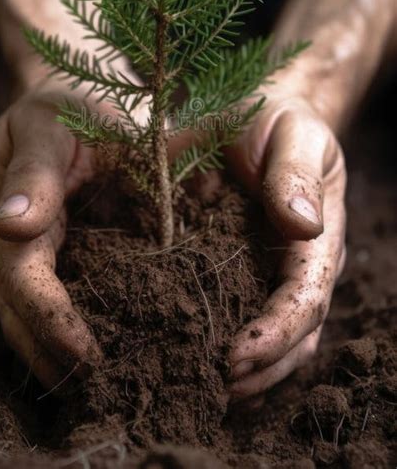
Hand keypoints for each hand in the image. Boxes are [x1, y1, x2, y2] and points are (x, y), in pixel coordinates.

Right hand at [0, 84, 103, 388]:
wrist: (65, 98)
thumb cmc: (73, 104)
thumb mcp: (58, 122)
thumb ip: (37, 172)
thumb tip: (10, 226)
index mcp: (1, 196)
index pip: (19, 271)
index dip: (49, 315)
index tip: (87, 353)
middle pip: (14, 303)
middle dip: (51, 348)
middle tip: (100, 387)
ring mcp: (11, 243)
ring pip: (19, 311)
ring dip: (49, 351)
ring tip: (92, 387)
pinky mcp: (34, 249)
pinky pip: (36, 299)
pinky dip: (55, 332)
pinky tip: (81, 357)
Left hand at [226, 88, 346, 398]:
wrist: (255, 115)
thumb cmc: (276, 121)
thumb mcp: (293, 133)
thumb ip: (296, 174)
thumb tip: (303, 225)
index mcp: (318, 238)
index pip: (306, 299)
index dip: (277, 332)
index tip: (238, 355)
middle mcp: (297, 267)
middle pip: (295, 337)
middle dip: (259, 369)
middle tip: (212, 386)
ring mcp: (269, 273)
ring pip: (272, 343)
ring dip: (243, 374)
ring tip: (197, 388)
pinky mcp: (237, 270)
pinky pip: (234, 318)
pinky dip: (218, 348)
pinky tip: (184, 361)